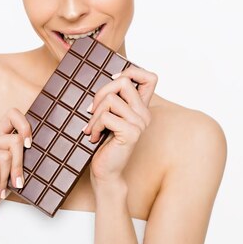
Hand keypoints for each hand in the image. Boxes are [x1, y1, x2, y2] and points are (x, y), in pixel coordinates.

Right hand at [0, 108, 31, 223]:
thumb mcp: (14, 171)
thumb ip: (20, 158)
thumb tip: (35, 148)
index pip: (12, 114)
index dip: (24, 125)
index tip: (29, 144)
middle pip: (14, 141)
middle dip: (19, 166)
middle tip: (15, 182)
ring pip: (5, 157)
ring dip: (5, 179)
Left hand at [82, 65, 157, 186]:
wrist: (106, 172)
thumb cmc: (104, 143)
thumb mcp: (109, 115)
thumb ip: (112, 98)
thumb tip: (108, 78)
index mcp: (141, 107)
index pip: (150, 77)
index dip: (131, 71)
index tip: (113, 80)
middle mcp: (145, 113)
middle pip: (123, 82)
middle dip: (101, 93)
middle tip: (92, 110)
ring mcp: (140, 123)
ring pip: (110, 99)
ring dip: (95, 114)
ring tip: (93, 128)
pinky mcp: (131, 133)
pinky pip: (106, 116)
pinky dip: (94, 126)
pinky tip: (94, 137)